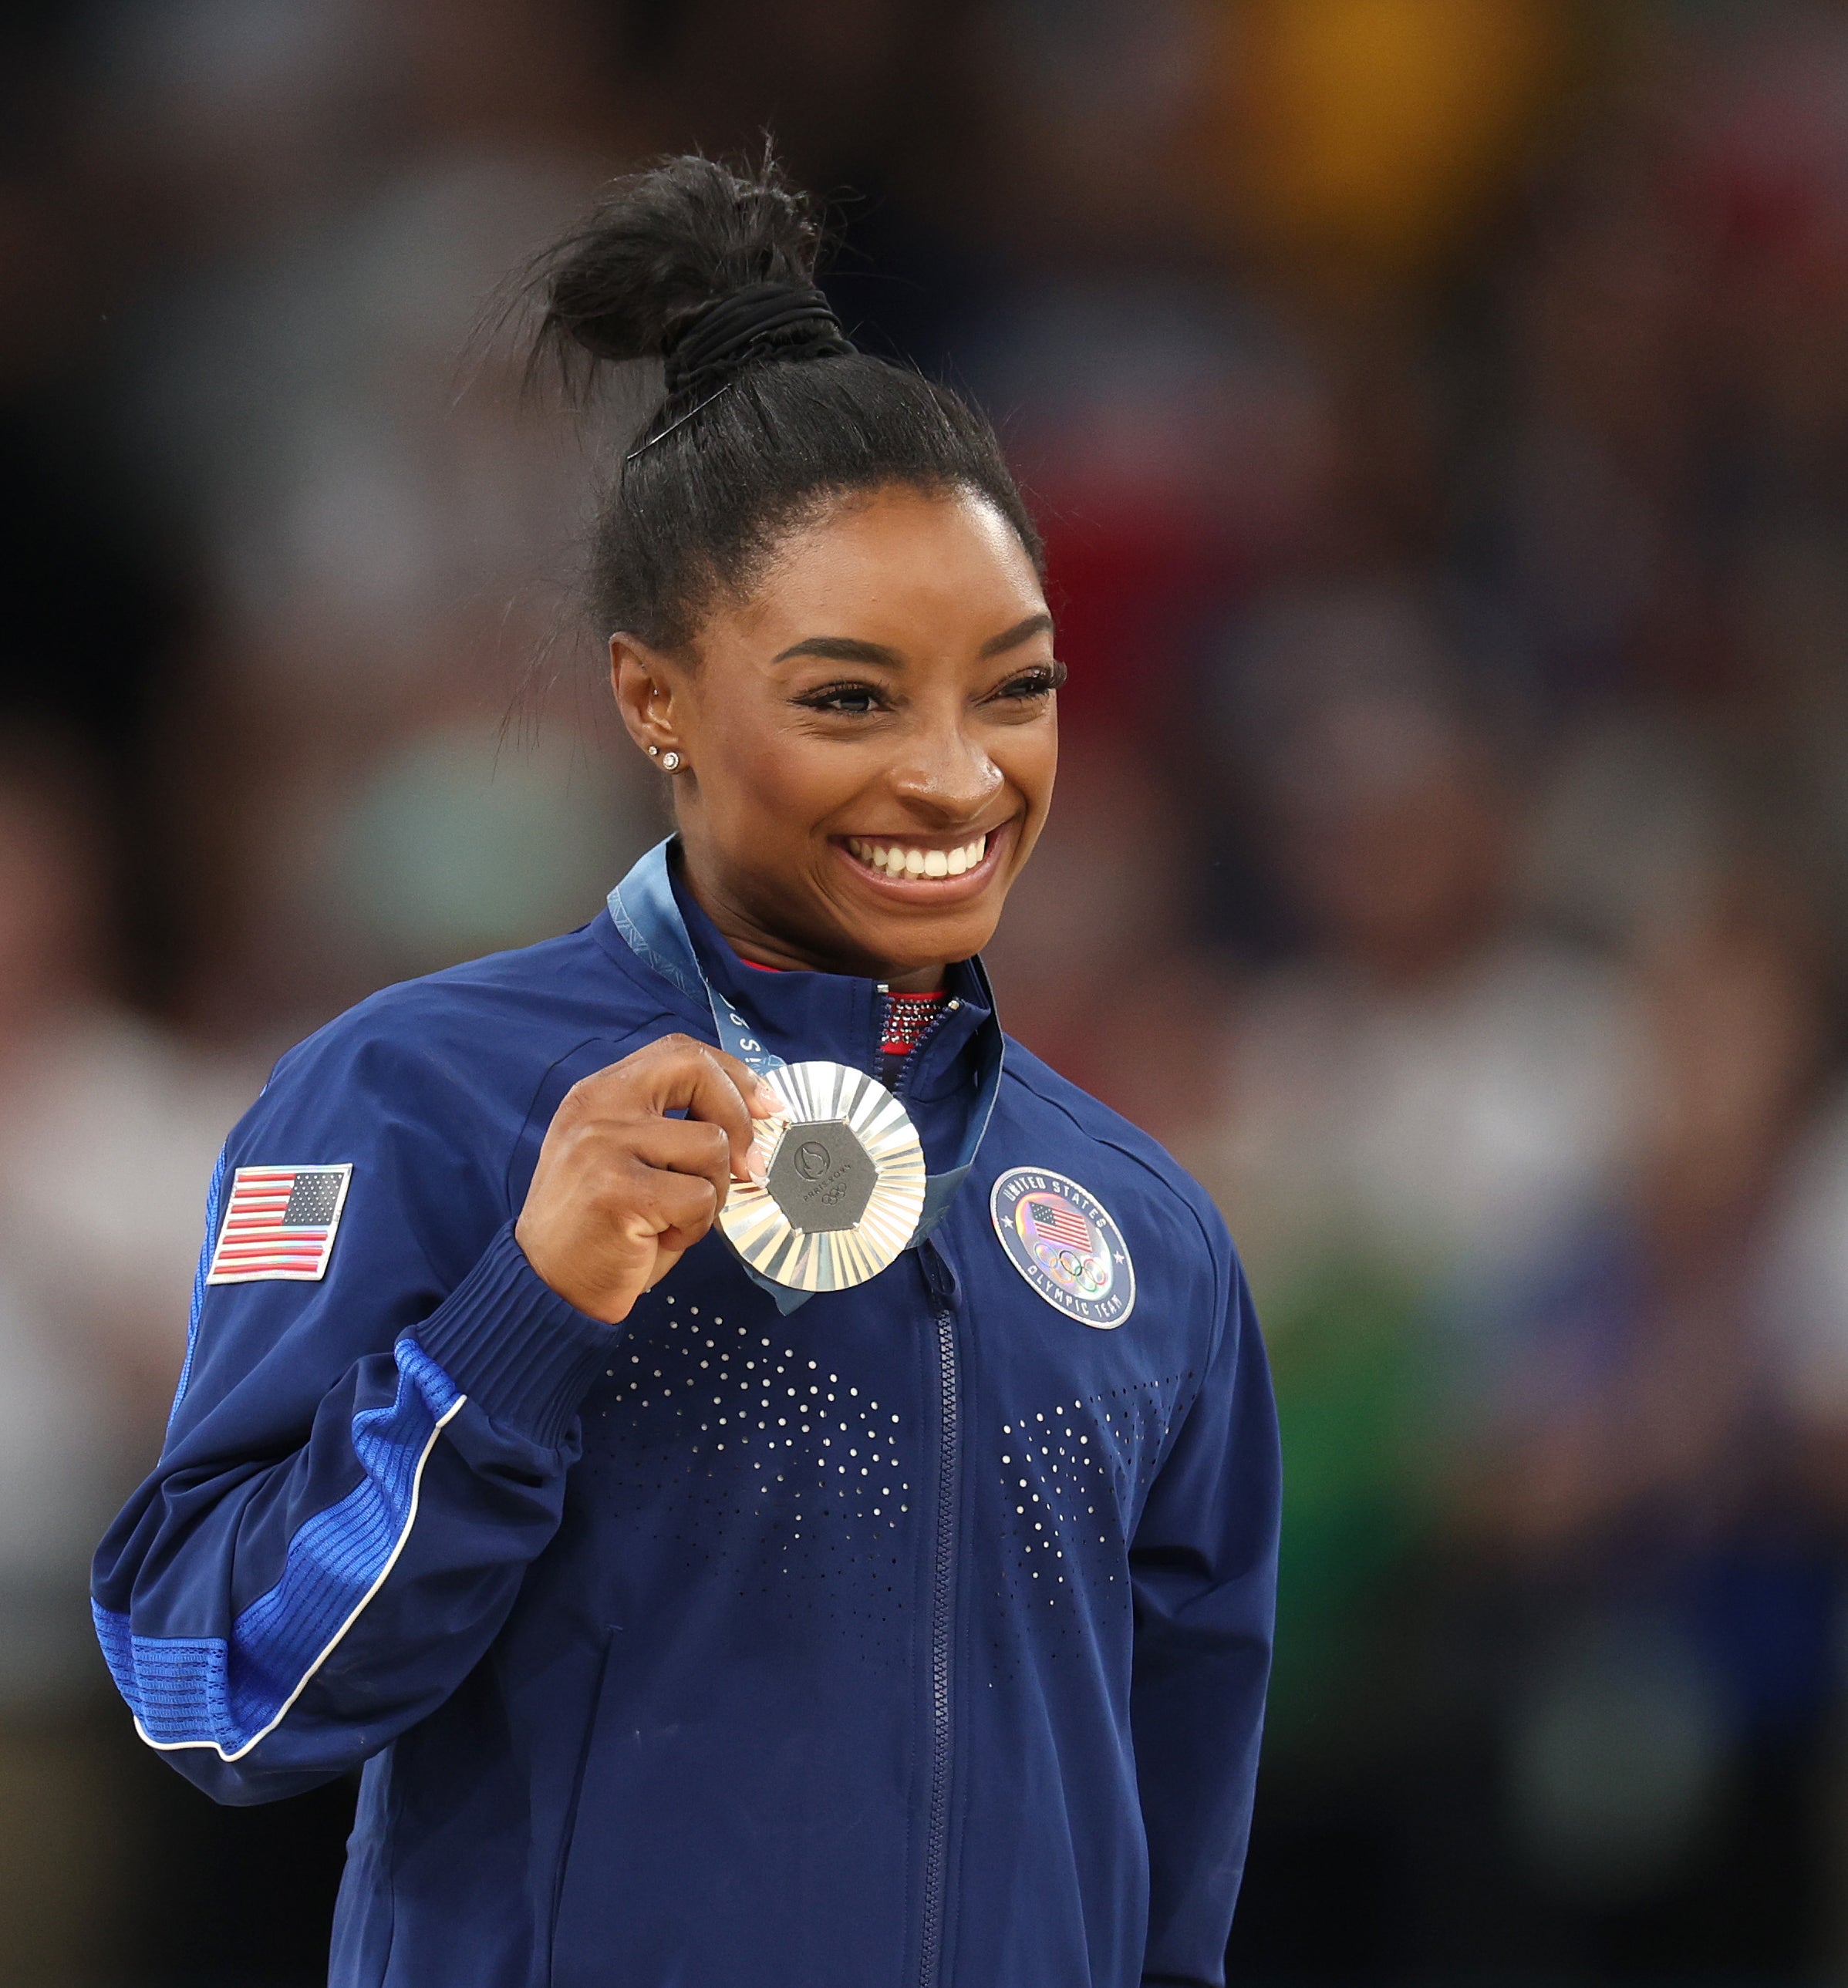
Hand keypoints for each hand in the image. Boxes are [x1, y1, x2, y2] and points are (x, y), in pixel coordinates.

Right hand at [515, 1034, 779, 1323]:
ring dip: (713, 1192)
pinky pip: (699, 1197)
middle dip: (740, 1115)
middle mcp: (598, 1107)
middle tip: (748, 1164)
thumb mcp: (629, 1156)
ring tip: (675, 1218)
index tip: (767, 1105)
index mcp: (600, 1092)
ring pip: (711, 1145)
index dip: (734, 1075)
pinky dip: (695, 1227)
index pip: (680, 1052)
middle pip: (696, 1071)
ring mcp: (604, 1144)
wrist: (548, 1285)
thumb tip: (756, 1117)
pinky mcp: (618, 1189)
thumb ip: (674, 1125)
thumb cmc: (602, 1225)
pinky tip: (661, 1238)